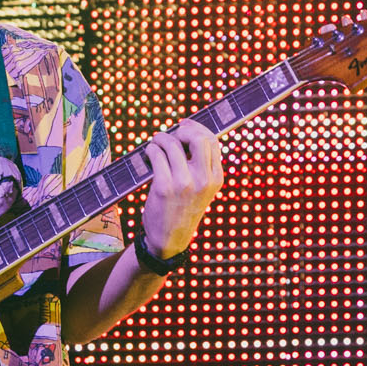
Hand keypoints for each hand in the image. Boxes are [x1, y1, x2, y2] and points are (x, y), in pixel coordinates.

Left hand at [139, 118, 223, 260]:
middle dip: (181, 130)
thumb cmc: (183, 209)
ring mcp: (184, 183)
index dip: (196, 128)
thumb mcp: (202, 189)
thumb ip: (201, 166)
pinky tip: (149, 154)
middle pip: (198, 137)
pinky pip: (157, 155)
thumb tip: (187, 133)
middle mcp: (204, 180)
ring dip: (161, 139)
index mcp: (216, 178)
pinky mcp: (164, 187)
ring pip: (173, 144)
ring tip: (155, 144)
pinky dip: (151, 150)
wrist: (170, 239)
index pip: (212, 140)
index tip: (184, 126)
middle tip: (171, 136)